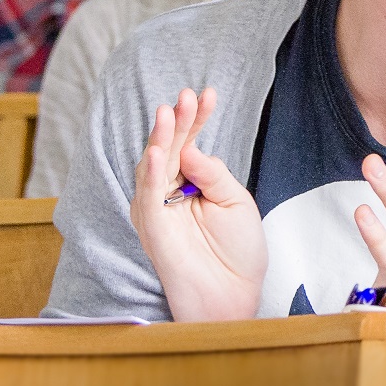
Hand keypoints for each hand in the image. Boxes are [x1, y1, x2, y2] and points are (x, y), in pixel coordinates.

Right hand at [127, 87, 265, 321]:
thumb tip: (191, 148)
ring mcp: (158, 208)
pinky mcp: (150, 226)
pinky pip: (147, 195)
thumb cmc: (237, 251)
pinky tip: (159, 152)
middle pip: (171, 148)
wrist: (232, 292)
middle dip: (179, 121)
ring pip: (154, 165)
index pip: (191, 143)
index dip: (198, 118)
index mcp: (193, 182)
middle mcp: (171, 191)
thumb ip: (214, 174)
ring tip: (170, 113)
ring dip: (161, 138)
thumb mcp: (236, 202)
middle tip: (186, 96)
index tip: (208, 93)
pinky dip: (151, 172)